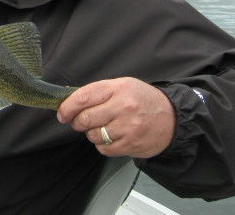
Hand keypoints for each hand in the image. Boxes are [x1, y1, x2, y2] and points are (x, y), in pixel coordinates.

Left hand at [57, 77, 175, 157]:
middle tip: (81, 121)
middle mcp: (123, 107)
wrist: (172, 118)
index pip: (83, 97)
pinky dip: (103, 145)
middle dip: (78, 122)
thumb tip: (69, 99)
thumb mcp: (122, 86)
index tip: (62, 113)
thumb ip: (98, 92)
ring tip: (105, 127)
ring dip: (92, 134)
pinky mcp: (130, 144)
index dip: (67, 107)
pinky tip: (113, 137)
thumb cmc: (143, 100)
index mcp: (118, 88)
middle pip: (85, 118)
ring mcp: (127, 127)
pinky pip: (104, 149)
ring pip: (93, 135)